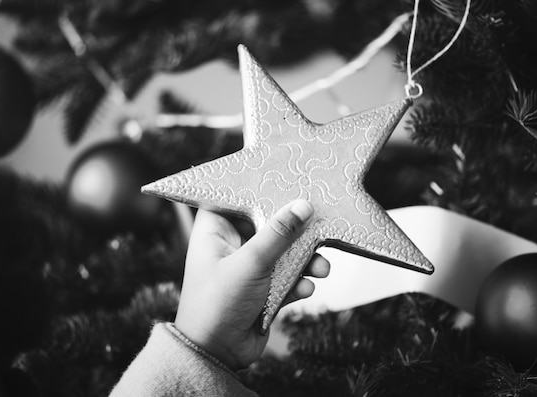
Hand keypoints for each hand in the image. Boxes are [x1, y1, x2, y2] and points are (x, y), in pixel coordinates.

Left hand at [174, 200, 329, 369]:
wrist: (217, 355)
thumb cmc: (216, 305)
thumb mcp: (250, 263)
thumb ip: (279, 234)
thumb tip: (302, 206)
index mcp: (215, 230)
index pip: (236, 195)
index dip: (261, 187)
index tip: (290, 180)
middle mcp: (232, 244)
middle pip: (269, 223)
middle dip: (296, 230)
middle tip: (318, 226)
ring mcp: (249, 266)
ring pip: (283, 251)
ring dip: (305, 259)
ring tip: (321, 267)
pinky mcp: (264, 288)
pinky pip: (288, 276)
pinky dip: (300, 280)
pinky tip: (306, 288)